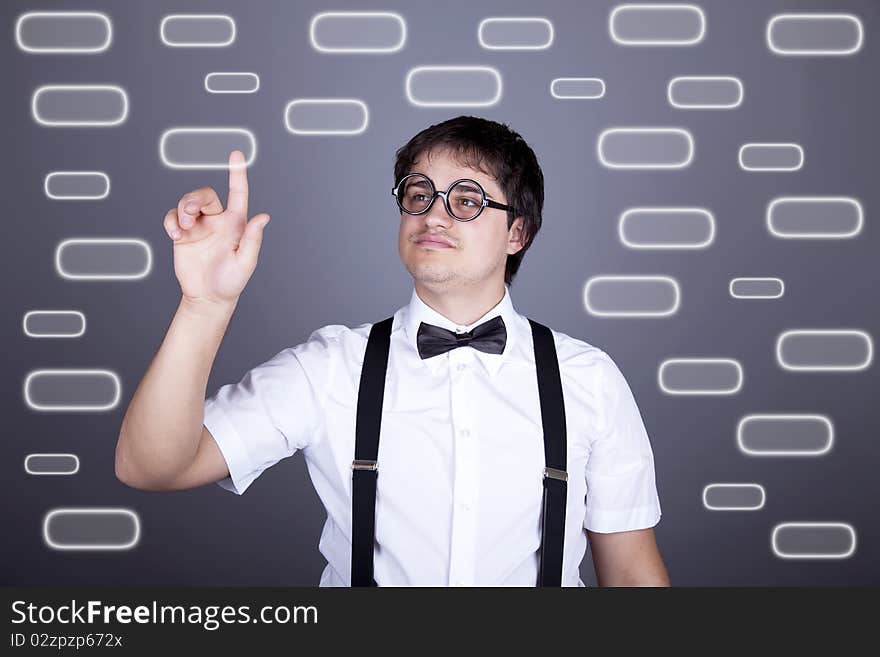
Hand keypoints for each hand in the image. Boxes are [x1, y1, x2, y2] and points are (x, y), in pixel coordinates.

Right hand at [163, 150, 270, 306]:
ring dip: (182, 209)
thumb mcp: (245, 262)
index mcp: (236, 224)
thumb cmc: (232, 281)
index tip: (236, 153)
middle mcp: (217, 221)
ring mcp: (199, 226)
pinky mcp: (182, 235)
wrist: (208, 298)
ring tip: (182, 226)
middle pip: (205, 195)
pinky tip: (175, 232)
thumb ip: (252, 240)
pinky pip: (173, 217)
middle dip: (194, 198)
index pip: (238, 193)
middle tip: (190, 213)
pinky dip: (171, 220)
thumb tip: (263, 217)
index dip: (237, 173)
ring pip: (187, 202)